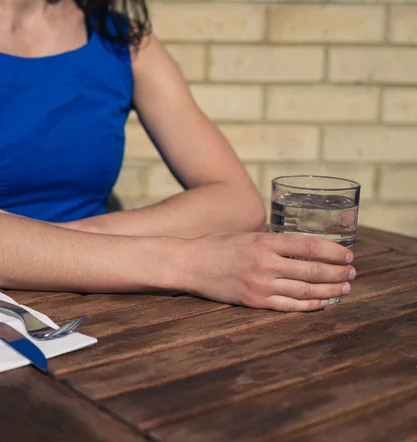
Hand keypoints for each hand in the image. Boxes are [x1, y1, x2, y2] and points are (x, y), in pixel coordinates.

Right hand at [181, 232, 354, 311]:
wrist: (188, 263)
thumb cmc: (216, 246)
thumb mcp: (246, 235)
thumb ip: (271, 242)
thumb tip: (300, 249)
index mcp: (264, 241)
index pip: (309, 246)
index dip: (333, 252)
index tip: (348, 255)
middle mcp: (265, 263)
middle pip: (312, 269)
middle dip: (337, 272)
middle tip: (352, 273)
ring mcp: (259, 284)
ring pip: (305, 289)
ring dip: (330, 290)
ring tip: (345, 288)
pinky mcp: (253, 301)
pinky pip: (288, 305)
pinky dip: (309, 305)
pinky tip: (323, 302)